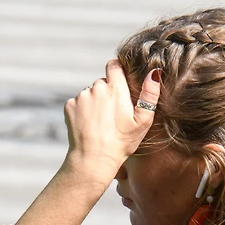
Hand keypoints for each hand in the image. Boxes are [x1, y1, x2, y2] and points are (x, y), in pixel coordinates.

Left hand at [63, 61, 161, 184]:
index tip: (119, 82)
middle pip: (102, 82)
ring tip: (100, 123)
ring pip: (89, 93)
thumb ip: (150, 95)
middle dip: (107, 93)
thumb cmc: (121, 143)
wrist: (93, 159)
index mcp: (116, 89)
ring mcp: (81, 96)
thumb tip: (154, 73)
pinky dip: (82, 111)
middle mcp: (97, 88)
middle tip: (112, 115)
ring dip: (94, 102)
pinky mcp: (70, 106)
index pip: (114, 65)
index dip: (117, 71)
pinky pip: (77, 102)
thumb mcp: (142, 122)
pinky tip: (89, 125)